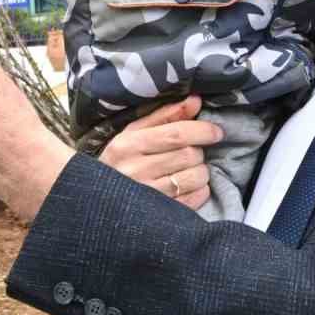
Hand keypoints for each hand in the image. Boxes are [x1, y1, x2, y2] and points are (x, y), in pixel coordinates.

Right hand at [100, 97, 220, 209]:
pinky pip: (195, 198)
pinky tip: (187, 186)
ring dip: (201, 171)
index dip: (202, 131)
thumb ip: (165, 115)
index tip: (216, 132)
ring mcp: (148, 195)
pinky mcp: (160, 214)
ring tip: (188, 170)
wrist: (98, 199)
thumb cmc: (120, 161)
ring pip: (195, 177)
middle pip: (188, 155)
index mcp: (128, 145)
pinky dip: (200, 190)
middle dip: (198, 151)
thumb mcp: (134, 133)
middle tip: (191, 153)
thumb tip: (195, 101)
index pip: (176, 134)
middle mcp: (136, 170)